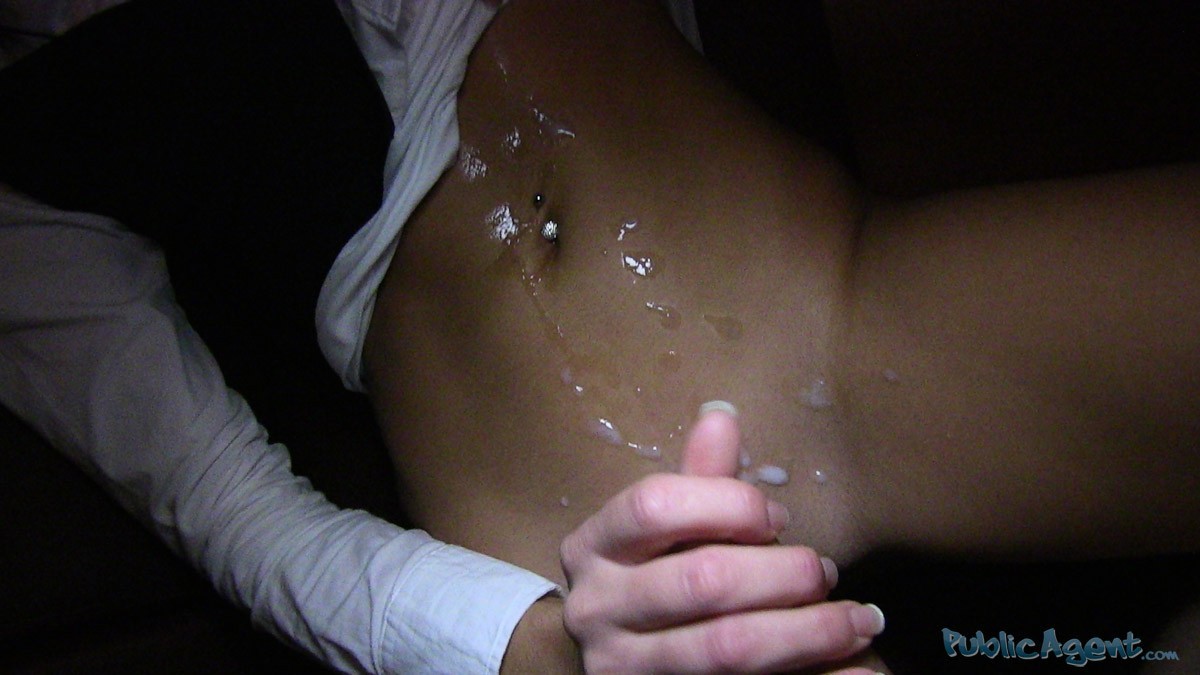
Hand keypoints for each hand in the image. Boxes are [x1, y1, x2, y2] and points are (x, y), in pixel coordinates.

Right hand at [559, 402, 884, 672]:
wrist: (621, 667)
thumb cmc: (655, 583)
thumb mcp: (667, 533)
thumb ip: (698, 480)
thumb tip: (721, 415)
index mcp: (592, 548)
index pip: (653, 506)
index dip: (727, 504)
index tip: (778, 518)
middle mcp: (595, 610)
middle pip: (701, 580)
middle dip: (782, 573)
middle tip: (827, 571)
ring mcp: (622, 669)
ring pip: (727, 648)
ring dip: (808, 632)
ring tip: (858, 622)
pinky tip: (857, 670)